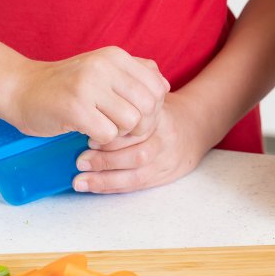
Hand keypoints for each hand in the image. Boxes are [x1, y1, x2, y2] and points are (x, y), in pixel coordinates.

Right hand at [4, 47, 169, 144]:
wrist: (21, 89)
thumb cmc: (68, 86)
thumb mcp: (104, 70)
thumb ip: (135, 74)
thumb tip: (165, 87)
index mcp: (116, 56)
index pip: (158, 88)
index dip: (153, 110)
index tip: (133, 115)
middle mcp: (104, 66)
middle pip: (148, 107)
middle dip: (140, 125)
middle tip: (119, 128)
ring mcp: (88, 86)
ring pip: (131, 122)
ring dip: (119, 134)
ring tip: (102, 128)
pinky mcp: (74, 108)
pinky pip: (108, 134)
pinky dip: (101, 141)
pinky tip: (87, 134)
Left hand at [71, 92, 214, 193]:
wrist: (195, 128)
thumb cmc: (160, 111)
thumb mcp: (150, 95)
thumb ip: (129, 91)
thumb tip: (92, 88)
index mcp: (160, 116)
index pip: (138, 128)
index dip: (112, 135)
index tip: (87, 135)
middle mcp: (165, 139)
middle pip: (139, 155)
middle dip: (107, 160)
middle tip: (80, 160)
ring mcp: (167, 160)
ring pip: (138, 175)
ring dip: (106, 179)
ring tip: (80, 179)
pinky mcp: (165, 175)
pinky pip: (137, 185)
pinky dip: (112, 187)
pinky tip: (91, 186)